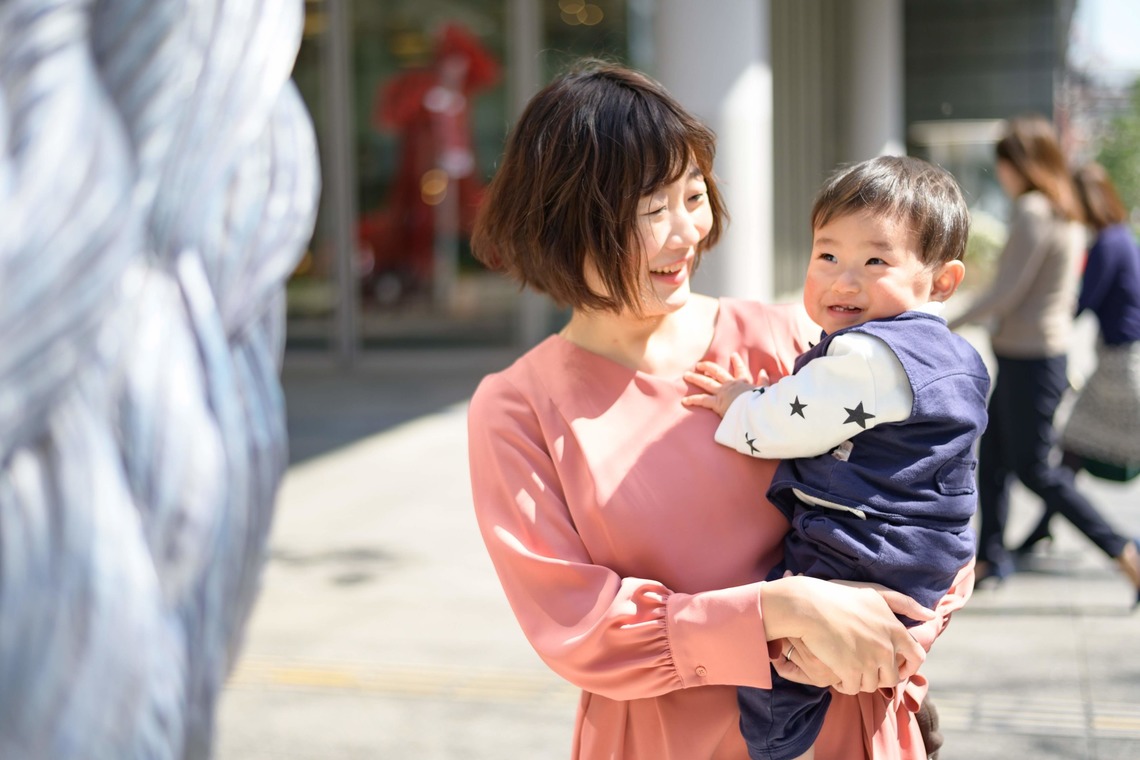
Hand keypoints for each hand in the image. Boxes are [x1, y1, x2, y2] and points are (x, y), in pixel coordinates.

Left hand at [682, 352, 768, 416]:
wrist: (756, 410)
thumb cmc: (762, 403)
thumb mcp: (766, 391)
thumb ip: (764, 382)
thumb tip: (764, 372)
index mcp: (744, 382)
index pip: (740, 370)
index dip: (737, 362)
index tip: (733, 355)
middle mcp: (731, 385)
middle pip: (717, 372)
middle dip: (708, 367)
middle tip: (700, 364)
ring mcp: (722, 393)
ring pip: (706, 382)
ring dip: (695, 378)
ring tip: (686, 375)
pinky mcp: (717, 403)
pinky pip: (702, 400)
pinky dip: (693, 400)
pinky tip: (684, 400)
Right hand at [761, 575, 930, 694]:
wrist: (808, 606)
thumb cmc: (839, 596)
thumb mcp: (875, 593)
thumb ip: (905, 604)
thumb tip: (930, 616)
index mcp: (895, 629)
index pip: (917, 657)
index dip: (909, 666)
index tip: (897, 666)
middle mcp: (886, 648)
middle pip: (893, 678)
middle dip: (880, 676)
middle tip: (865, 667)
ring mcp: (868, 662)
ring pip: (871, 685)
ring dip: (860, 679)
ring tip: (847, 666)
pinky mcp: (849, 671)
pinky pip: (852, 688)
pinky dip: (844, 683)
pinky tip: (836, 671)